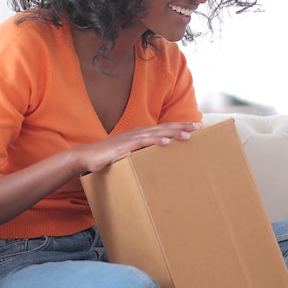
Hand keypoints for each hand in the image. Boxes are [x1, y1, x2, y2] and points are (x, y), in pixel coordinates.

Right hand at [79, 121, 202, 173]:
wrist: (86, 157)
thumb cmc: (108, 157)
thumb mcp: (129, 154)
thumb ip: (142, 154)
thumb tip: (156, 161)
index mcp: (141, 134)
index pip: (165, 128)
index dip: (180, 126)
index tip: (197, 126)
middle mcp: (138, 133)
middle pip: (165, 127)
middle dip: (183, 126)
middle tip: (200, 126)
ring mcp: (131, 139)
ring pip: (157, 133)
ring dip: (174, 132)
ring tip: (189, 134)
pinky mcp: (124, 147)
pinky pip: (142, 143)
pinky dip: (155, 141)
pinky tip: (166, 142)